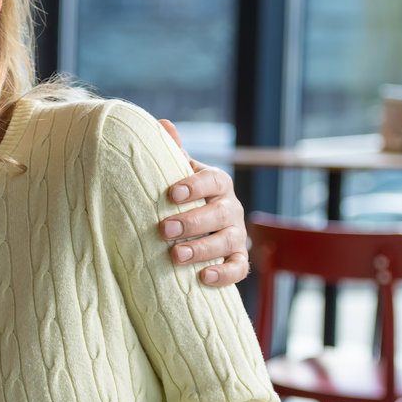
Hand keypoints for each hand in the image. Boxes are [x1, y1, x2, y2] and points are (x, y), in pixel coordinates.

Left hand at [158, 119, 249, 286]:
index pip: (213, 181)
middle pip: (219, 214)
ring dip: (203, 250)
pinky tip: (203, 278)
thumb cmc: (181, 196)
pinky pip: (239, 269)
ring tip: (176, 256)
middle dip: (193, 222)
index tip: (171, 194)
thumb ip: (172, 152)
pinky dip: (224, 274)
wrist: (195, 227)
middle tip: (165, 229)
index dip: (195, 186)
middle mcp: (231, 208)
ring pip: (229, 242)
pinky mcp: (238, 259)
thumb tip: (162, 123)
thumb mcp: (176, 173)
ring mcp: (237, 234)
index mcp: (217, 184)